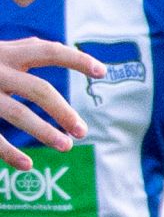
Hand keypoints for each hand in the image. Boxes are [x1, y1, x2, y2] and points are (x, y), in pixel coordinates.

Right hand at [0, 36, 96, 171]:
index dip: (76, 58)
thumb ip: (24, 52)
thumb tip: (66, 52)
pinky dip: (8, 151)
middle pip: (37, 89)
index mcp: (6, 52)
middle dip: (63, 110)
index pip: (47, 50)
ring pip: (16, 113)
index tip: (102, 71)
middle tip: (83, 131)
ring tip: (67, 146)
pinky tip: (26, 166)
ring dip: (44, 132)